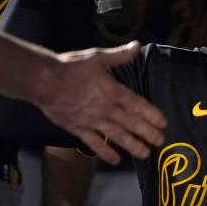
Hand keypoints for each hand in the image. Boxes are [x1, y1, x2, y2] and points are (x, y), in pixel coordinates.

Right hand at [33, 41, 165, 164]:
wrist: (43, 81)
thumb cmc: (71, 67)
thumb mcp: (98, 57)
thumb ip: (120, 55)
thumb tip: (137, 45)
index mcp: (112, 91)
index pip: (137, 104)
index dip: (151, 114)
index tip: (163, 123)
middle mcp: (105, 108)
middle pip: (131, 123)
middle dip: (147, 133)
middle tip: (161, 141)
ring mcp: (92, 121)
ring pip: (116, 136)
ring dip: (132, 145)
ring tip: (145, 154)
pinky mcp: (78, 129)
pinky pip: (94, 144)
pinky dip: (105, 152)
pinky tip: (116, 160)